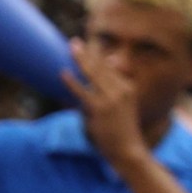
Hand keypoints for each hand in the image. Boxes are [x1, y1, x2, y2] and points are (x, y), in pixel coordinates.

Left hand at [65, 38, 151, 165]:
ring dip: (81, 59)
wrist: (128, 150)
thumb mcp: (121, 108)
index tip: (85, 47)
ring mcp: (111, 99)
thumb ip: (111, 90)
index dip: (97, 57)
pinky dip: (72, 82)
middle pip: (102, 67)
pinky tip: (63, 73)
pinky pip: (83, 92)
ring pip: (94, 74)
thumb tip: (102, 73)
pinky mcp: (100, 109)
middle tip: (74, 42)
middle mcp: (122, 90)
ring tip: (71, 48)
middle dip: (88, 53)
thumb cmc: (121, 130)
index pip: (110, 68)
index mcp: (128, 88)